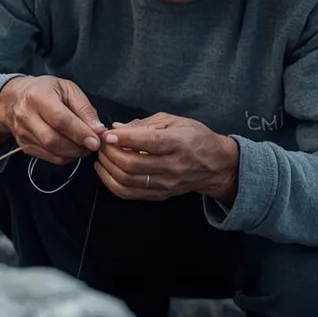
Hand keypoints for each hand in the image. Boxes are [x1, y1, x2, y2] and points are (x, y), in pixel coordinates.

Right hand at [0, 76, 104, 164]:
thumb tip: (99, 131)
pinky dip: (65, 157)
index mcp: (38, 97)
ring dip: (73, 154)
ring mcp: (23, 133)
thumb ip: (84, 109)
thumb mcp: (68, 89)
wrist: (14, 97)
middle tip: (94, 146)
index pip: (60, 120)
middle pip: (53, 140)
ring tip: (85, 147)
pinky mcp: (24, 146)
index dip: (80, 133)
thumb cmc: (46, 89)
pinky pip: (48, 157)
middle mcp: (26, 116)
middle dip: (78, 147)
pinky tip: (73, 149)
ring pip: (51, 152)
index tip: (96, 141)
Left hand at [94, 112, 238, 203]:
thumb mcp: (176, 121)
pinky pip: (130, 194)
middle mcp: (172, 166)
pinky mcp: (160, 195)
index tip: (108, 134)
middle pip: (133, 164)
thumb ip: (145, 123)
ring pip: (128, 181)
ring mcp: (166, 184)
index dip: (125, 139)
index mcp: (178, 143)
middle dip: (110, 153)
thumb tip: (117, 127)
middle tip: (101, 143)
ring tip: (101, 155)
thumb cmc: (195, 137)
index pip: (148, 142)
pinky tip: (104, 171)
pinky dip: (111, 183)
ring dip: (108, 168)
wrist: (216, 166)